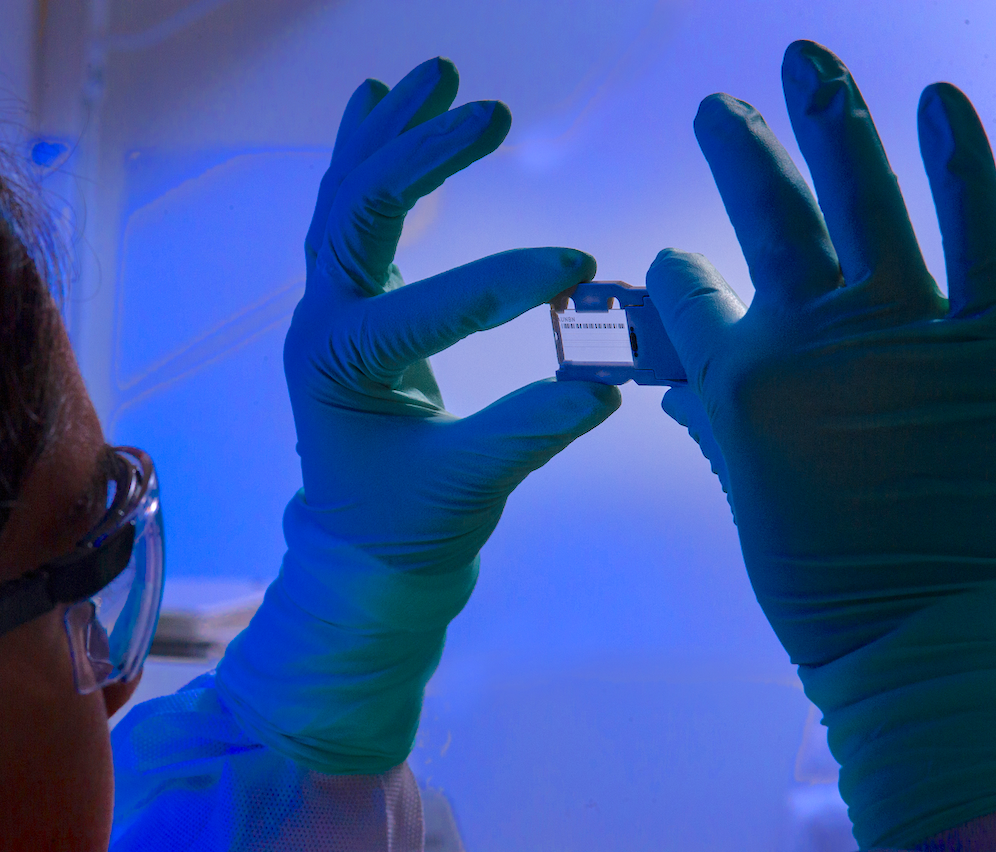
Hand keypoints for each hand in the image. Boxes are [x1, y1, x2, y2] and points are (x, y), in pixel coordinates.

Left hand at [216, 57, 619, 773]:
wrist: (361, 545)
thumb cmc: (408, 523)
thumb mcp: (468, 487)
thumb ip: (527, 433)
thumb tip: (601, 388)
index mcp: (344, 370)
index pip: (424, 309)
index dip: (502, 283)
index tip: (577, 266)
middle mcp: (323, 326)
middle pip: (358, 216)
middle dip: (420, 158)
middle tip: (489, 112)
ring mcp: (328, 309)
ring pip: (346, 202)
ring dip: (389, 136)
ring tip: (433, 74)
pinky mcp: (347, 304)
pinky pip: (346, 217)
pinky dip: (364, 157)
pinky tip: (377, 100)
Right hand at [647, 41, 995, 848]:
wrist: (937, 644)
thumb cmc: (832, 588)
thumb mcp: (756, 500)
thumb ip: (717, 422)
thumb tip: (680, 377)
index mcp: (740, 388)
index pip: (684, 293)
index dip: (671, 274)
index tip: (668, 264)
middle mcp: (814, 344)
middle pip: (765, 219)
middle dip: (737, 149)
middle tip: (719, 104)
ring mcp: (911, 335)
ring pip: (865, 202)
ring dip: (835, 124)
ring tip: (812, 61)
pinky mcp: (993, 345)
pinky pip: (987, 233)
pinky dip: (966, 162)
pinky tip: (942, 103)